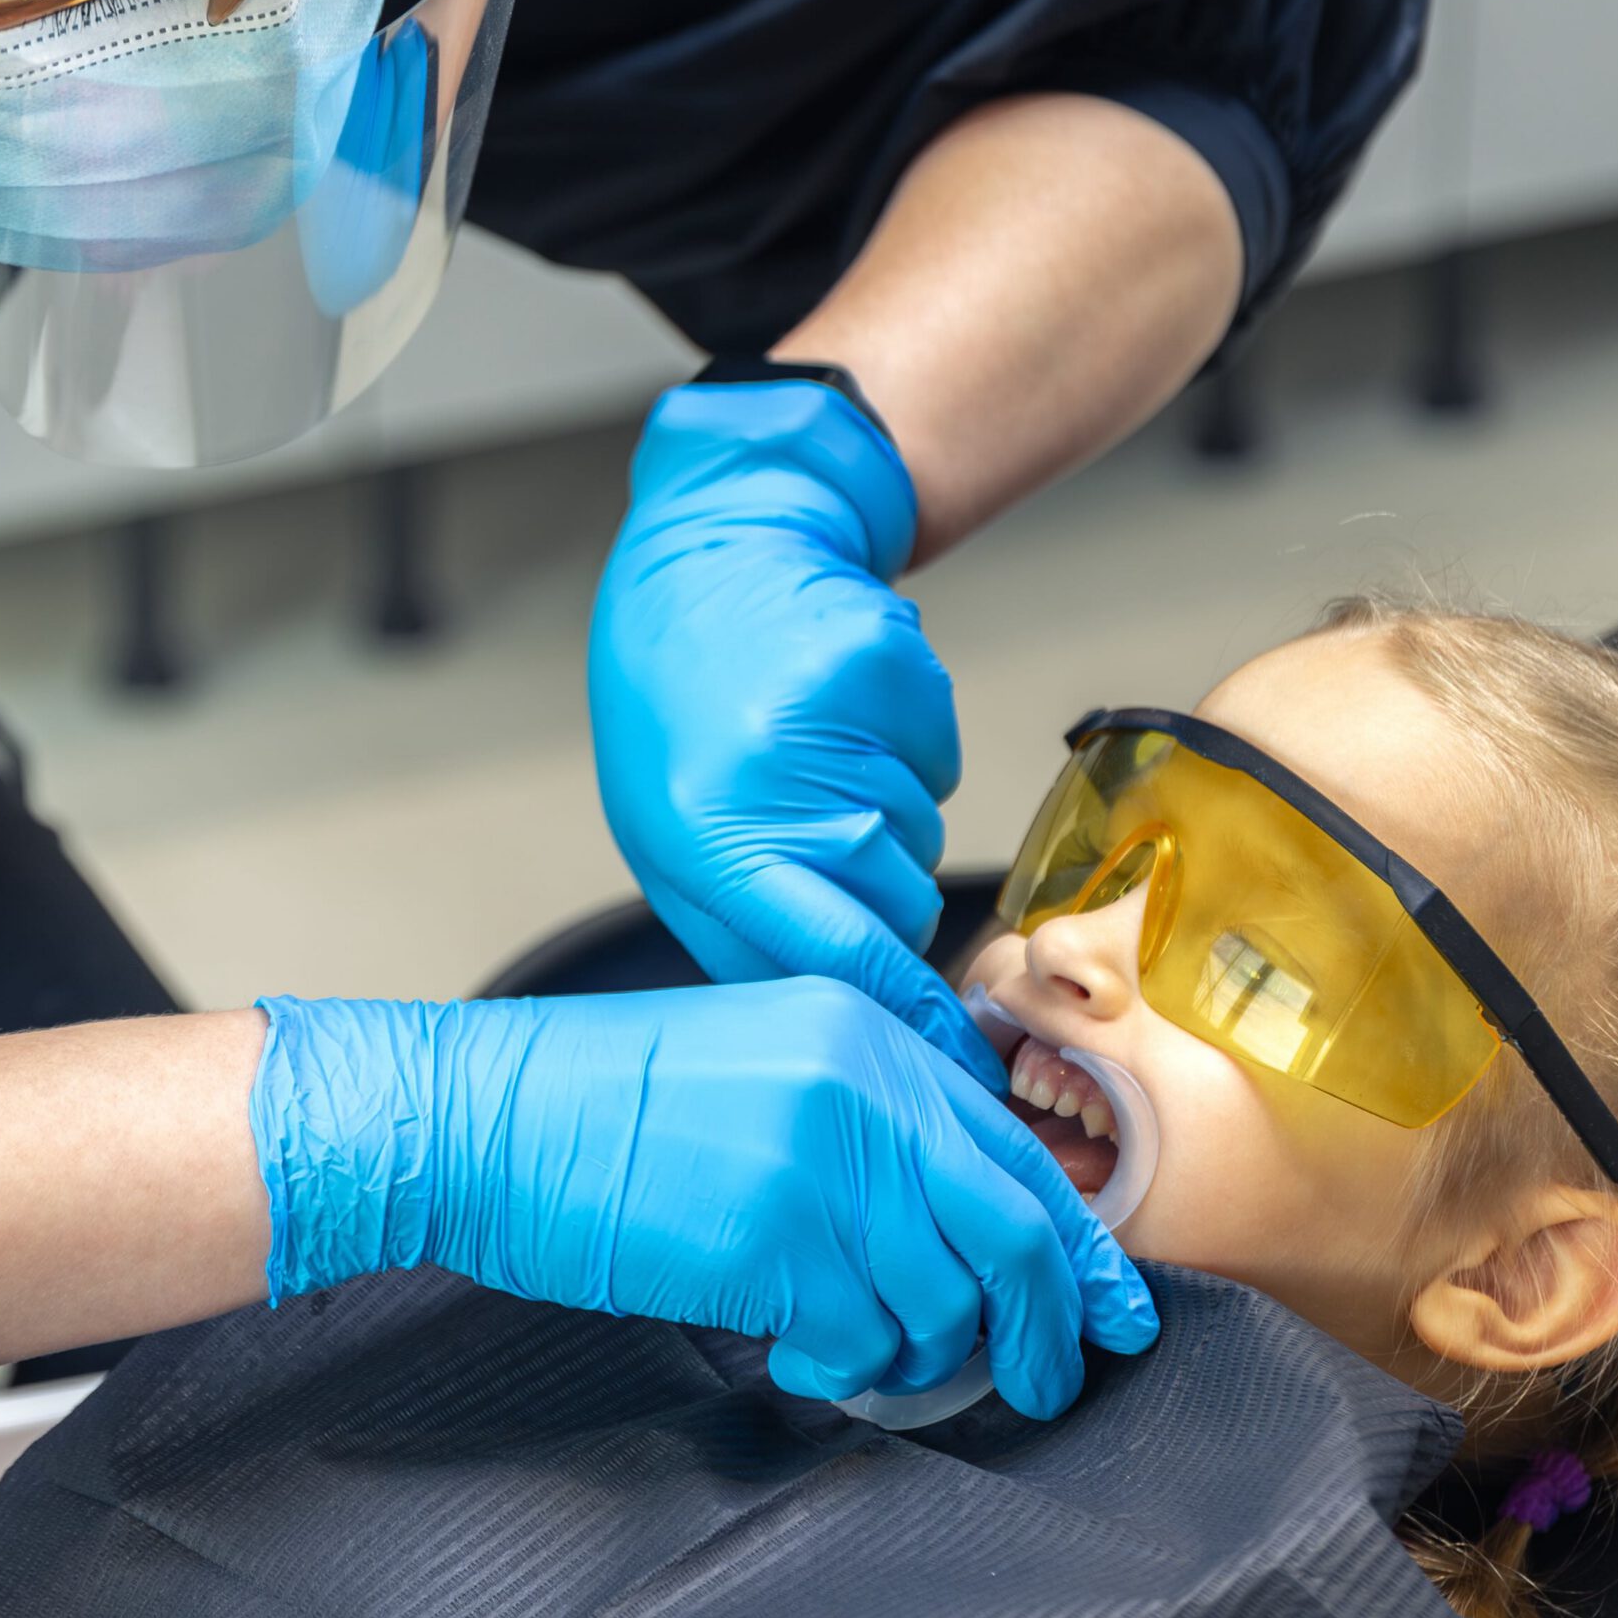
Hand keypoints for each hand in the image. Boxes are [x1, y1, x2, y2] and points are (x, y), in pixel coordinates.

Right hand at [250, 979, 1157, 1412]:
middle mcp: (856, 1079)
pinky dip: (852, 1367)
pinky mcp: (775, 1237)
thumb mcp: (753, 1060)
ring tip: (863, 1353)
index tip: (1103, 1306)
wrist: (482, 1114)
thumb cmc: (595, 1101)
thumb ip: (858, 1113)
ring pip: (945, 1297)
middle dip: (1049, 1321)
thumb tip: (953, 1219)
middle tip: (1051, 1379)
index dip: (1071, 1240)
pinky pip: (866, 1336)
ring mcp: (819, 1157)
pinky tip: (806, 1355)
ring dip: (922, 1353)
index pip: (1005, 1142)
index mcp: (856, 1023)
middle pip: (1011, 1224)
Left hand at [589, 377, 996, 1082]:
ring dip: (882, 819)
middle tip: (818, 839)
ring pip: (919, 835)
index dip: (903, 1013)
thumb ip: (745, 932)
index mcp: (706, 834)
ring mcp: (838, 716)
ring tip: (809, 761)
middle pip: (894, 905)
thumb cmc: (674, 707)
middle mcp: (773, 779)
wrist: (710, 559)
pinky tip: (842, 717)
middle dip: (875, 896)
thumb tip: (838, 1016)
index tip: (949, 1058)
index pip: (833, 955)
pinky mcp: (891, 668)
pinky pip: (938, 763)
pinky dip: (904, 756)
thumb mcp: (668, 835)